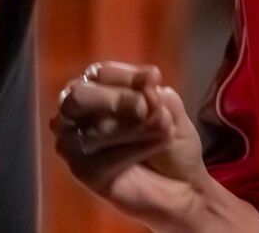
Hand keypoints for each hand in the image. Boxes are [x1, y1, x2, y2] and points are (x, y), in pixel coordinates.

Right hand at [51, 61, 209, 228]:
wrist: (184, 184)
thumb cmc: (171, 137)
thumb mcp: (169, 106)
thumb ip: (154, 93)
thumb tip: (147, 84)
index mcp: (96, 85)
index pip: (100, 73)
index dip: (128, 77)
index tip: (155, 79)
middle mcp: (77, 110)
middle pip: (80, 97)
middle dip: (118, 100)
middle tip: (148, 108)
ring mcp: (74, 142)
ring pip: (94, 128)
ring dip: (135, 129)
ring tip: (164, 133)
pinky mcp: (82, 171)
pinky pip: (101, 158)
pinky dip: (132, 152)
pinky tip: (150, 150)